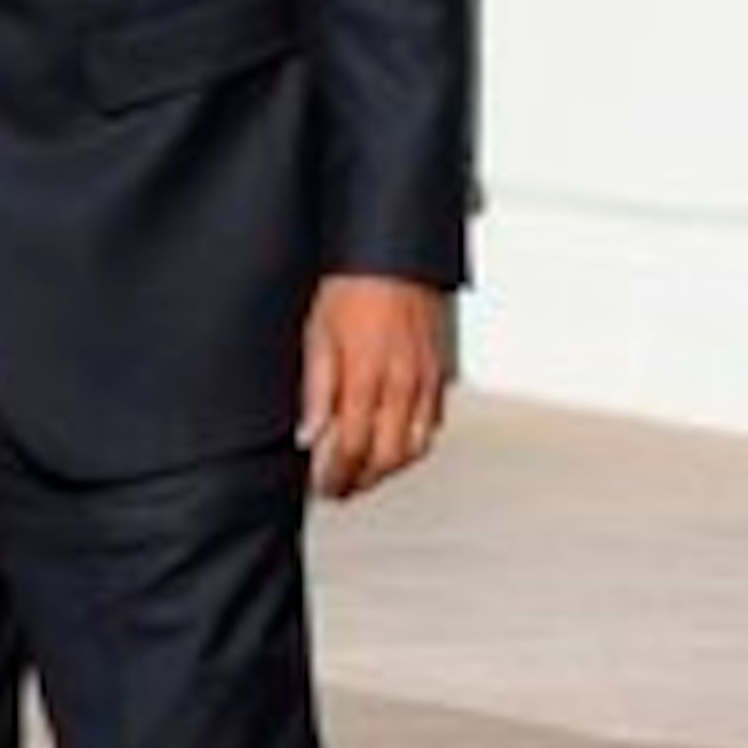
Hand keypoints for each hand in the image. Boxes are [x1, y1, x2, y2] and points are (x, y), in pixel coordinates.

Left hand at [298, 275, 449, 501]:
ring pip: (415, 447)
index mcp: (367, 379)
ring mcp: (425, 382)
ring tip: (364, 473)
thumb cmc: (350, 291)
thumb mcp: (317, 338)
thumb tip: (309, 436)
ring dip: (388, 468)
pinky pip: (432, 424)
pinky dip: (412, 444)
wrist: (392, 259)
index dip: (337, 476)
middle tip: (340, 488)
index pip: (353, 449)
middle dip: (362, 480)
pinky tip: (392, 444)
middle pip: (387, 458)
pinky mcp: (439, 375)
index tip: (323, 486)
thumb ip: (316, 392)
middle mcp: (402, 386)